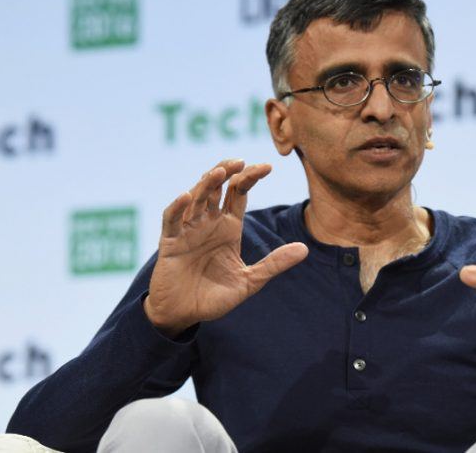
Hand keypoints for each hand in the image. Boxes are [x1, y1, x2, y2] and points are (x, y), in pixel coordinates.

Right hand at [144, 159, 307, 336]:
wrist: (183, 315)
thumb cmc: (214, 296)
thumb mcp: (249, 280)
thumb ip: (274, 263)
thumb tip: (305, 249)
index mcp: (229, 226)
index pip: (239, 193)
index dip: (251, 177)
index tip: (268, 166)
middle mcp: (208, 222)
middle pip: (217, 187)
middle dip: (228, 171)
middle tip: (241, 161)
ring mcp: (188, 229)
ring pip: (197, 197)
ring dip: (206, 183)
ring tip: (220, 171)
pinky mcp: (170, 241)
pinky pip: (172, 219)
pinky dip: (178, 207)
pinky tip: (187, 197)